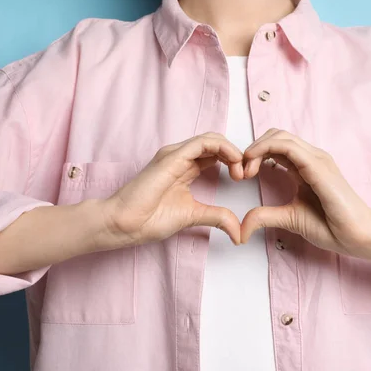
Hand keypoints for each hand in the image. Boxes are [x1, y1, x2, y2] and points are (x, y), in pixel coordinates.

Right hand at [102, 133, 244, 247]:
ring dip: (231, 150)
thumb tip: (238, 231)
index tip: (243, 179)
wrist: (125, 224)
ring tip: (240, 169)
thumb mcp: (193, 216)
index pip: (215, 153)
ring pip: (211, 138)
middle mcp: (180, 157)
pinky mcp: (172, 157)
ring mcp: (175, 155)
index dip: (234, 161)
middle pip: (215, 143)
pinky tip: (233, 161)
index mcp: (185, 167)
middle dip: (235, 155)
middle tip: (245, 174)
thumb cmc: (150, 219)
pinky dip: (222, 148)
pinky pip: (202, 143)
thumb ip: (216, 217)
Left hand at [241, 129, 370, 256]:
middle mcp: (312, 158)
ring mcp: (317, 159)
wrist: (357, 235)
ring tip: (245, 169)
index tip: (241, 175)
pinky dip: (266, 149)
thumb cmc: (331, 226)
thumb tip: (242, 226)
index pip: (276, 146)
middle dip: (253, 148)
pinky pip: (289, 147)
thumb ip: (266, 216)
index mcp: (305, 166)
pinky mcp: (319, 166)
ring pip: (280, 136)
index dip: (254, 154)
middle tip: (241, 171)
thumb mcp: (289, 218)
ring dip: (256, 147)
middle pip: (276, 135)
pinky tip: (253, 164)